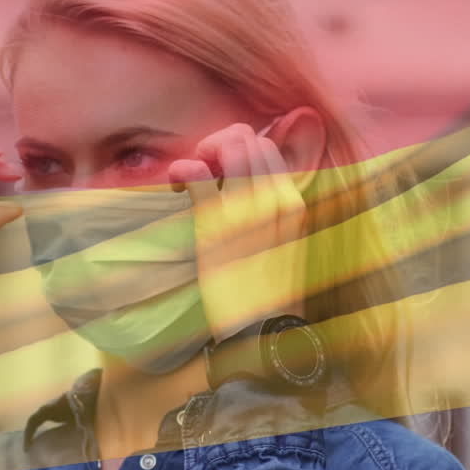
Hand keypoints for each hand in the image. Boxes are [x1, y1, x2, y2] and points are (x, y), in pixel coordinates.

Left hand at [168, 123, 307, 342]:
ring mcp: (246, 211)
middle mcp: (275, 199)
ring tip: (190, 180)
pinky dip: (182, 169)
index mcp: (292, 201)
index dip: (237, 146)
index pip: (266, 145)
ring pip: (227, 145)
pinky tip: (177, 186)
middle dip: (217, 142)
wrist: (262, 332)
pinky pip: (196, 174)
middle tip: (203, 172)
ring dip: (201, 152)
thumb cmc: (267, 290)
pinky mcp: (215, 226)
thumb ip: (270, 207)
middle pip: (245, 137)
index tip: (221, 170)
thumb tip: (241, 179)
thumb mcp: (282, 240)